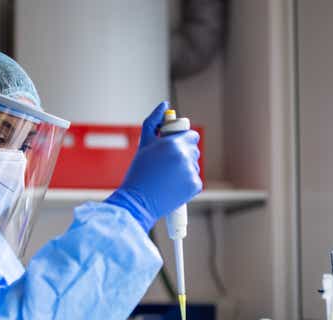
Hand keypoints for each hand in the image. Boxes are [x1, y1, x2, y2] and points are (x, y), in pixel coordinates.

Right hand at [105, 102, 201, 230]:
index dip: (182, 140)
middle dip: (183, 154)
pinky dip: (186, 182)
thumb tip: (164, 105)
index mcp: (174, 143)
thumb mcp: (144, 144)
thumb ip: (154, 122)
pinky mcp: (195, 186)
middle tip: (166, 164)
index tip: (173, 146)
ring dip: (185, 168)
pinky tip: (172, 185)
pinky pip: (195, 179)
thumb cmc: (138, 172)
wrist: (138, 201)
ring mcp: (191, 172)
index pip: (191, 135)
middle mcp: (185, 156)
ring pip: (194, 164)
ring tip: (167, 176)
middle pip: (194, 149)